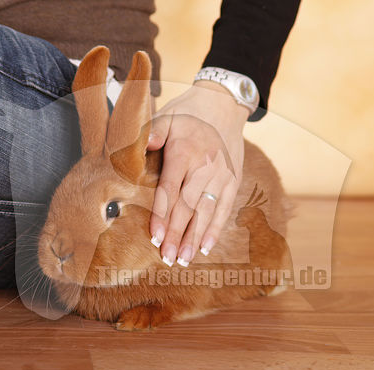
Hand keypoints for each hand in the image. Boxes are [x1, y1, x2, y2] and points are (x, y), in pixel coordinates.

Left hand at [147, 80, 248, 266]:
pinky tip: (205, 248)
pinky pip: (225, 208)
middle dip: (176, 234)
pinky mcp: (234, 180)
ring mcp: (223, 174)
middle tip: (166, 258)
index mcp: (185, 151)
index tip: (154, 238)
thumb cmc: (186, 116)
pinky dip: (215, 229)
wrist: (223, 106)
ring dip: (195, 237)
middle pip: (189, 206)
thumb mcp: (166, 117)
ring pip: (207, 211)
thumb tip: (139, 150)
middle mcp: (206, 165)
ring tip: (182, 259)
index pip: (170, 190)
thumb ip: (151, 135)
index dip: (162, 215)